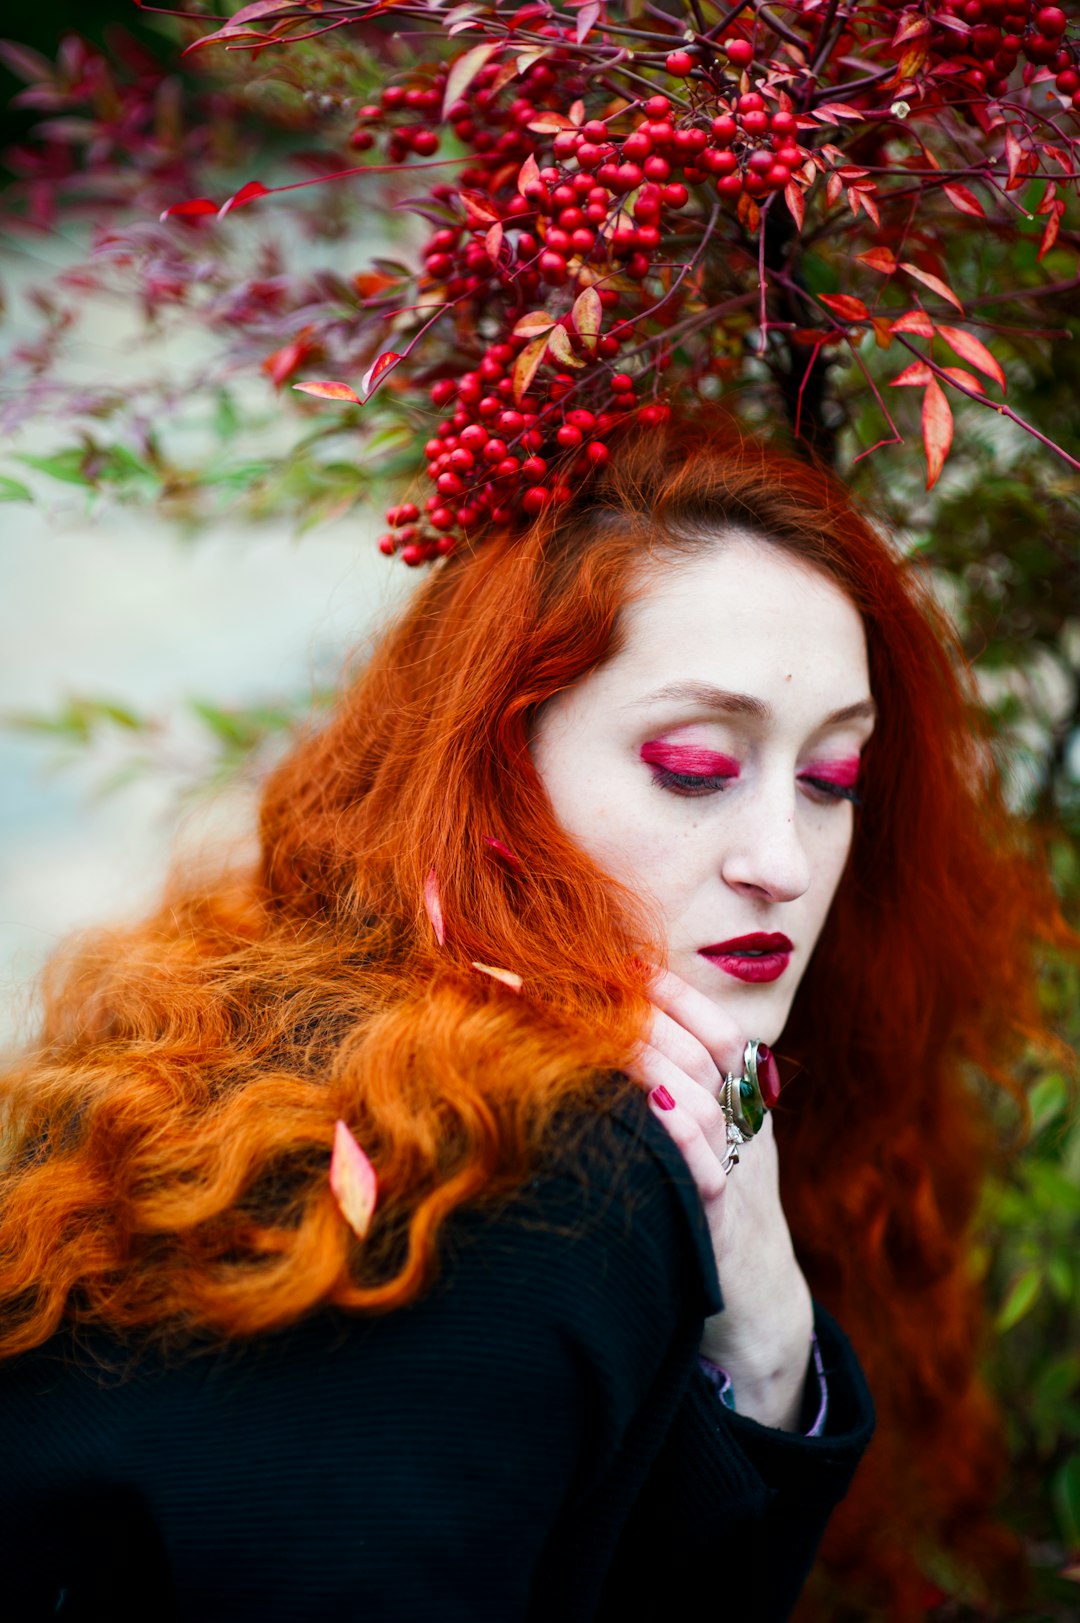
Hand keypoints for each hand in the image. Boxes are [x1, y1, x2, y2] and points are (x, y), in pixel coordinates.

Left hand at [629, 967, 813, 1429]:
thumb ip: (675, 1097)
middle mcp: (744, 1133)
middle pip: (706, 1055)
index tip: (624, 961)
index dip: (677, 993)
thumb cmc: (710, 1216)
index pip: (718, 1032)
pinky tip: (646, 1110)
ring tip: (606, 1034)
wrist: (759, 1314)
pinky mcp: (721, 1227)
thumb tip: (610, 1038)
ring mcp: (738, 1177)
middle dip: (648, 1015)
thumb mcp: (704, 1146)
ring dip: (655, 1064)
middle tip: (590, 989)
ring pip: (706, 1103)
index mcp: (741, 1106)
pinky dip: (679, 1138)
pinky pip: (708, 1173)